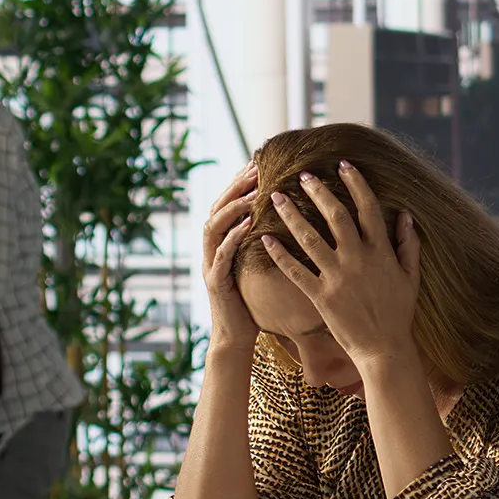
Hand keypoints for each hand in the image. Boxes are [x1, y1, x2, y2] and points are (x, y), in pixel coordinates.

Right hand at [202, 163, 260, 351]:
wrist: (235, 336)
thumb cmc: (252, 300)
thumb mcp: (257, 264)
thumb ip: (263, 240)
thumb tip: (287, 216)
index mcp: (222, 242)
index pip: (227, 203)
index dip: (239, 182)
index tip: (257, 163)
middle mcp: (212, 248)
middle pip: (217, 207)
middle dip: (235, 185)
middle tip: (255, 168)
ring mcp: (210, 263)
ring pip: (214, 226)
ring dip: (233, 206)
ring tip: (253, 191)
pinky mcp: (215, 281)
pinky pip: (222, 253)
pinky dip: (233, 236)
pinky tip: (248, 223)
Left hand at [261, 161, 420, 368]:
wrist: (384, 349)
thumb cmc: (399, 313)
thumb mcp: (411, 276)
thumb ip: (408, 244)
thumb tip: (406, 215)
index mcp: (381, 251)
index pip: (368, 207)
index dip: (355, 183)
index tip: (343, 164)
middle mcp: (358, 259)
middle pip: (336, 215)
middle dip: (318, 191)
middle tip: (303, 174)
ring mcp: (338, 277)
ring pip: (310, 238)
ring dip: (291, 215)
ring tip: (275, 197)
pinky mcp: (321, 296)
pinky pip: (295, 271)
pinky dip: (279, 254)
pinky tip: (265, 238)